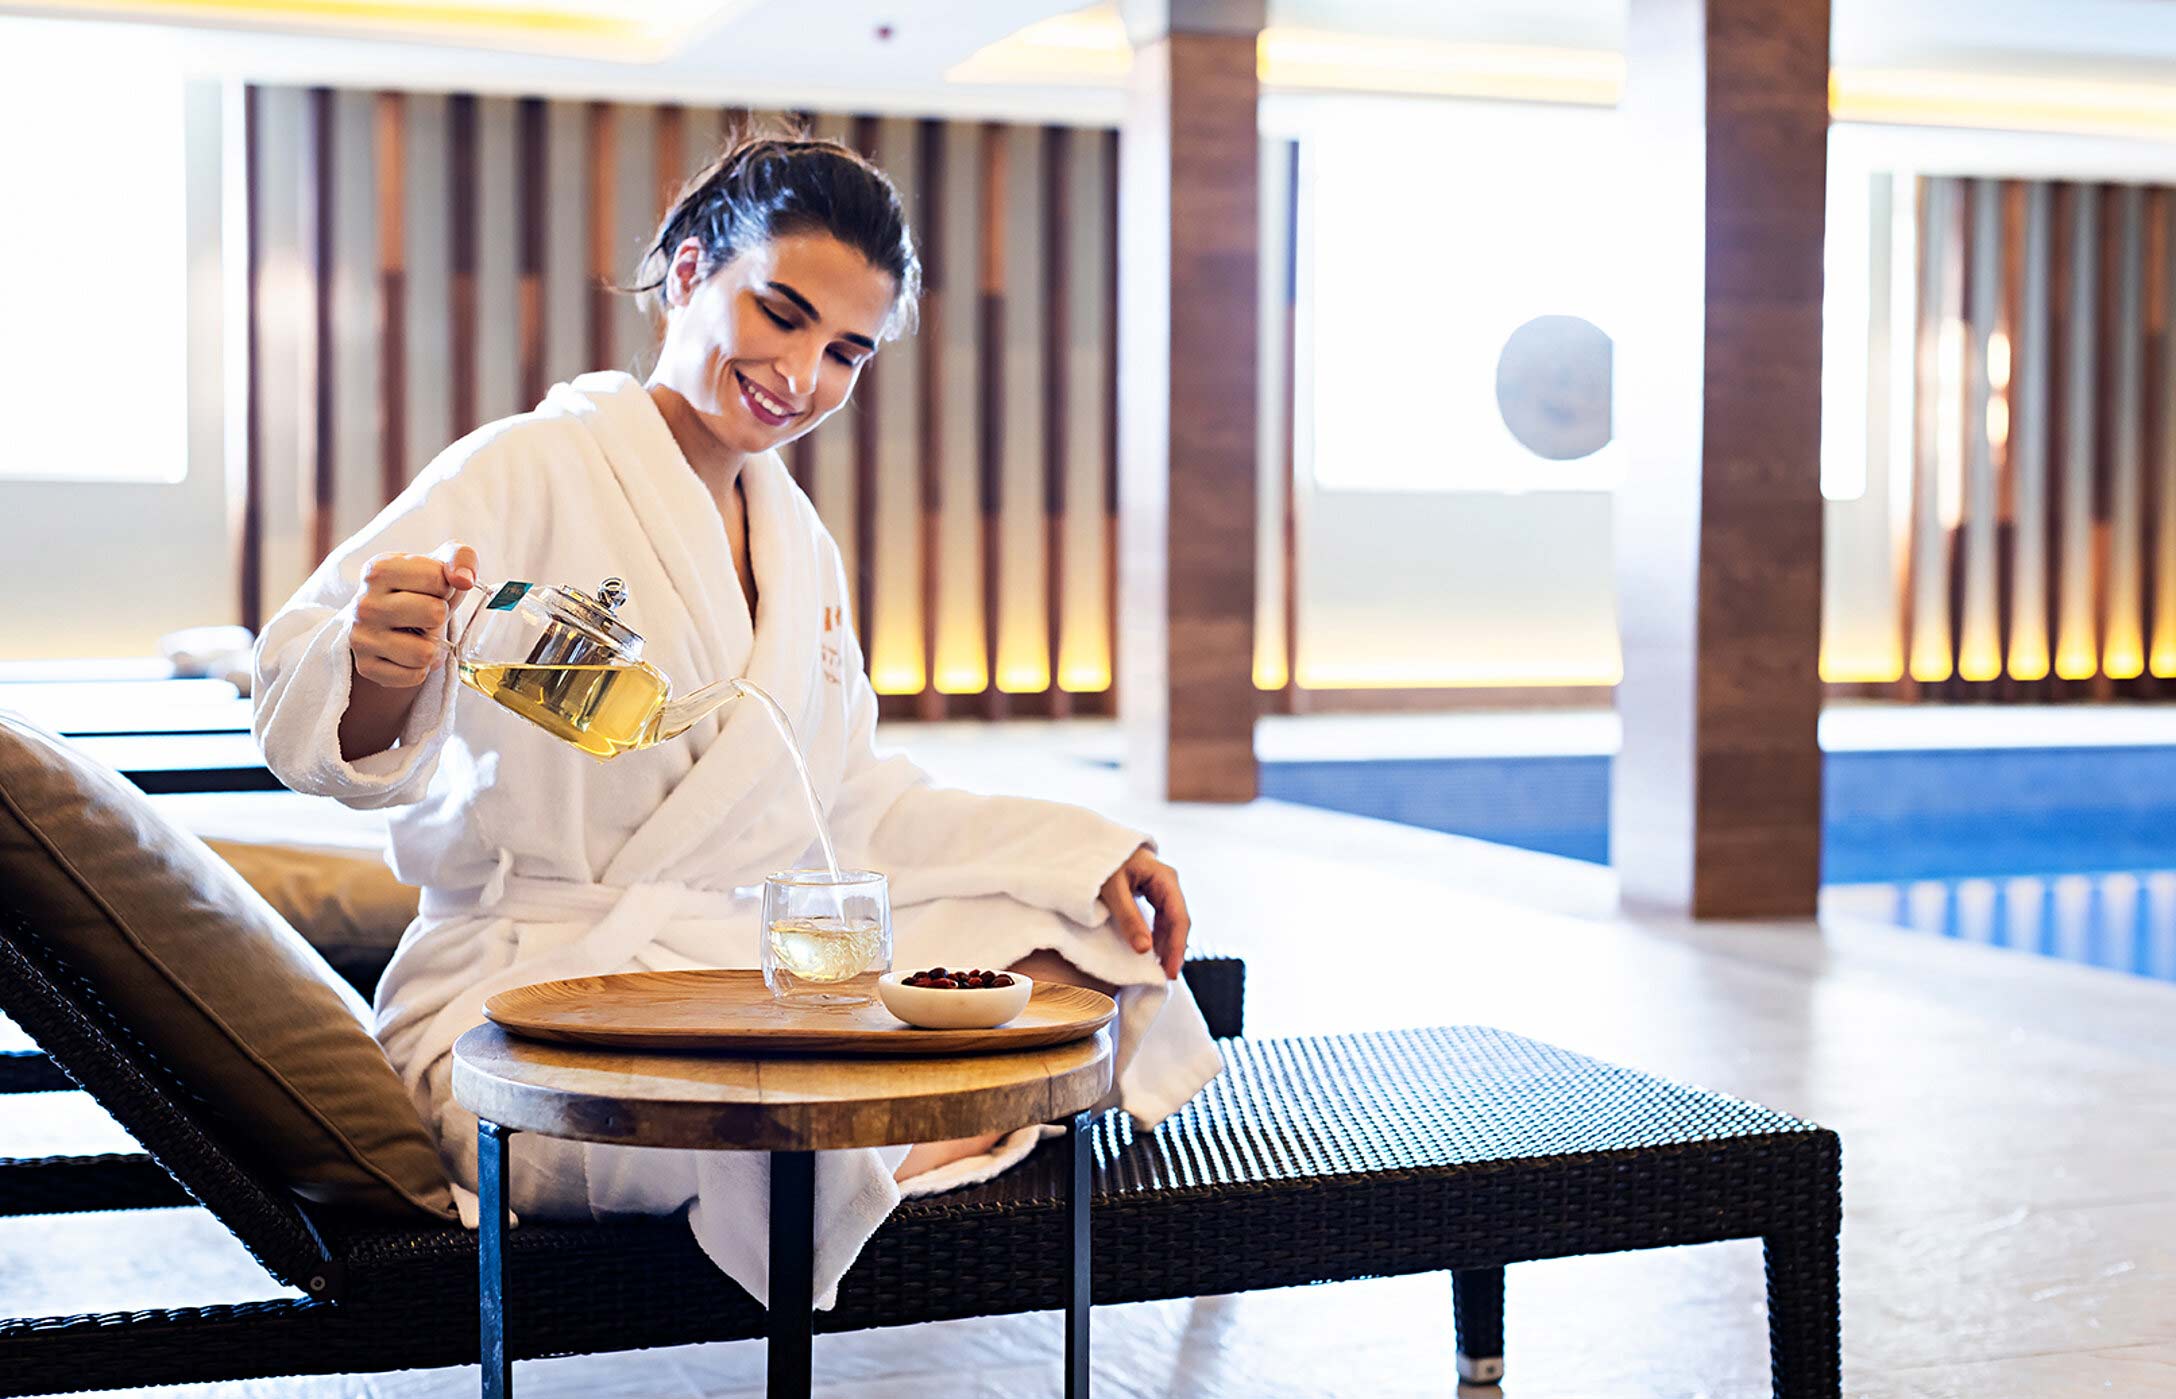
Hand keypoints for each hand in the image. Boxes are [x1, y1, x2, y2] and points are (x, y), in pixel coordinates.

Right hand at [349, 540, 478, 688]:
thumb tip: (465, 580)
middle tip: (426, 614)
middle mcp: (364, 603)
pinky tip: (407, 653)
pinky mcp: (366, 666)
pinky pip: (415, 676)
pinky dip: (420, 668)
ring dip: (432, 646)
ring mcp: (361, 637)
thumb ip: (461, 558)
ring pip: (425, 652)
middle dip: (440, 616)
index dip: (446, 587)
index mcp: (379, 569)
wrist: (385, 618)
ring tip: (418, 634)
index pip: (438, 580)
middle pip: (434, 614)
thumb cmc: (419, 588)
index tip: (431, 589)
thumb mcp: (440, 561)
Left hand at [1099, 845, 1189, 979]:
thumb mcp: (1112, 891)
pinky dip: (1158, 936)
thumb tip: (1145, 950)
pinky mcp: (1152, 893)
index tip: (1170, 971)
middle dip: (1174, 949)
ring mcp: (1161, 887)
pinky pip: (1161, 918)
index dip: (1176, 946)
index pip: (1178, 917)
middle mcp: (1168, 882)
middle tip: (1167, 976)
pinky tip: (1154, 952)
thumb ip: (1128, 918)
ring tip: (1161, 969)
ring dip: (1167, 944)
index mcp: (1164, 877)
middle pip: (1178, 921)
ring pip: (1171, 921)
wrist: (1090, 844)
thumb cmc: (1101, 863)